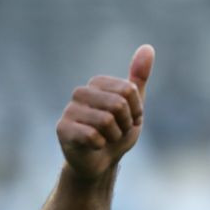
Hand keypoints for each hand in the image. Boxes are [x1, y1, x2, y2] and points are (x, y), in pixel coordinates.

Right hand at [56, 45, 154, 180]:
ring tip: (106, 138)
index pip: (129, 90)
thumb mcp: (134, 106)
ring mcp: (69, 110)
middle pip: (118, 104)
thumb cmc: (117, 132)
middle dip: (125, 124)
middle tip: (117, 131)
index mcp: (98, 83)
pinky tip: (95, 146)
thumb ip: (139, 78)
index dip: (135, 110)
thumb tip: (148, 47)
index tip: (128, 119)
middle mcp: (81, 92)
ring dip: (114, 136)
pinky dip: (101, 145)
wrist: (102, 162)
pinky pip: (92, 135)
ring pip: (106, 120)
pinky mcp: (62, 129)